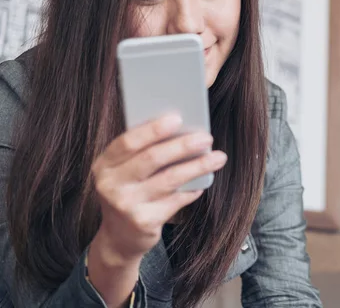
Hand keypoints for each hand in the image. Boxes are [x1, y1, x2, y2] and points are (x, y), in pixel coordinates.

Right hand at [90, 113, 226, 263]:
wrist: (118, 239)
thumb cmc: (129, 194)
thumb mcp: (125, 173)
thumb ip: (143, 153)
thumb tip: (183, 131)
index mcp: (104, 165)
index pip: (128, 142)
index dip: (153, 129)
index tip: (177, 118)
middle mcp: (110, 185)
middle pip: (152, 158)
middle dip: (182, 146)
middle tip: (206, 137)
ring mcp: (126, 205)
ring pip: (169, 179)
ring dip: (198, 166)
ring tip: (218, 157)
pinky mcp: (143, 222)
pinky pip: (176, 200)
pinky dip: (193, 189)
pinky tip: (203, 182)